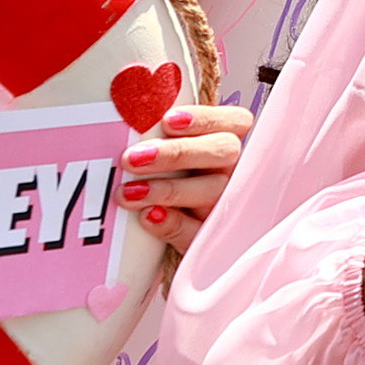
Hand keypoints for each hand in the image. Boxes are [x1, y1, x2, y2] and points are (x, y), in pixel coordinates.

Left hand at [119, 101, 249, 249]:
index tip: (167, 121)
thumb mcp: (170, 160)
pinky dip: (172, 224)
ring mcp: (226, 207)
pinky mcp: (211, 240)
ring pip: (212, 191)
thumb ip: (162, 140)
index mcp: (228, 146)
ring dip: (167, 189)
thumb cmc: (169, 185)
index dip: (206, 118)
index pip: (236, 122)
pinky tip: (148, 217)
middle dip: (177, 152)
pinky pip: (198, 233)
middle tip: (132, 158)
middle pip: (225, 151)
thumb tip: (131, 119)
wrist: (166, 245)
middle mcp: (235, 173)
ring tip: (128, 193)